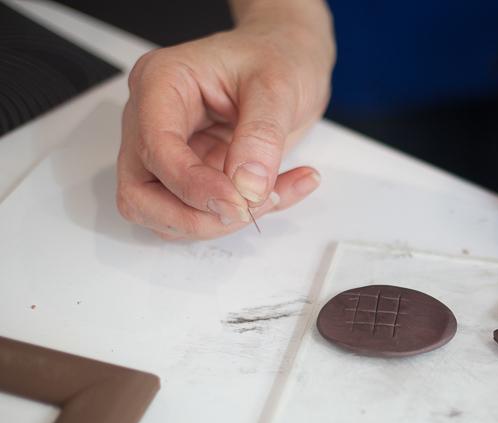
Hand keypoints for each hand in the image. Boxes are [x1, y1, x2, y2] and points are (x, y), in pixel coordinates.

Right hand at [116, 15, 333, 238]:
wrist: (289, 57)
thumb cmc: (276, 56)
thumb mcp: (278, 86)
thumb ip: (261, 136)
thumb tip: (247, 187)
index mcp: (161, 84)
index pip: (154, 149)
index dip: (193, 187)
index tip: (239, 202)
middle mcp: (153, 121)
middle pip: (140, 194)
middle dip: (195, 216)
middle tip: (249, 208)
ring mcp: (169, 153)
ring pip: (164, 215)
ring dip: (220, 222)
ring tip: (275, 193)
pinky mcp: (193, 175)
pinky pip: (203, 215)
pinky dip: (243, 217)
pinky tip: (281, 191)